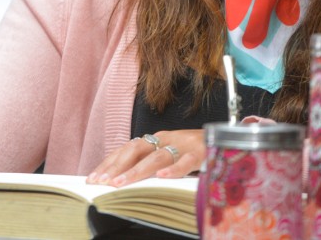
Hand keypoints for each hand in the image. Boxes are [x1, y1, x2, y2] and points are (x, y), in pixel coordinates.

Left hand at [86, 129, 204, 185]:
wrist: (227, 137)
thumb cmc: (194, 151)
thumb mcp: (170, 155)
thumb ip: (150, 164)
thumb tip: (122, 181)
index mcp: (155, 139)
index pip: (127, 149)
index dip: (109, 162)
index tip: (93, 178)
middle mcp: (166, 138)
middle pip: (136, 149)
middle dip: (117, 166)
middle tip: (103, 182)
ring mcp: (183, 144)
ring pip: (157, 156)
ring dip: (137, 171)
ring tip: (121, 183)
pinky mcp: (202, 152)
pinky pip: (187, 161)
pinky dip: (174, 169)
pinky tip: (162, 178)